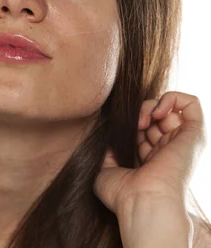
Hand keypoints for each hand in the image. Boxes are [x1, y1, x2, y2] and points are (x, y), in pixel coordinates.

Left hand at [93, 91, 206, 214]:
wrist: (142, 201)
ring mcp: (181, 142)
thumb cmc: (123, 195)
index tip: (120, 133)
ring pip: (169, 108)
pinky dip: (172, 98)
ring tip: (142, 120)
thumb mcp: (106, 172)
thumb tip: (108, 143)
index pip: (142, 128)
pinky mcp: (193, 135)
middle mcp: (168, 149)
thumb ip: (107, 155)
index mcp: (151, 159)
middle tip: (133, 125)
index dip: (130, 124)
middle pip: (155, 115)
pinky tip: (156, 111)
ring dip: (151, 105)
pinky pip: (191, 103)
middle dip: (140, 112)